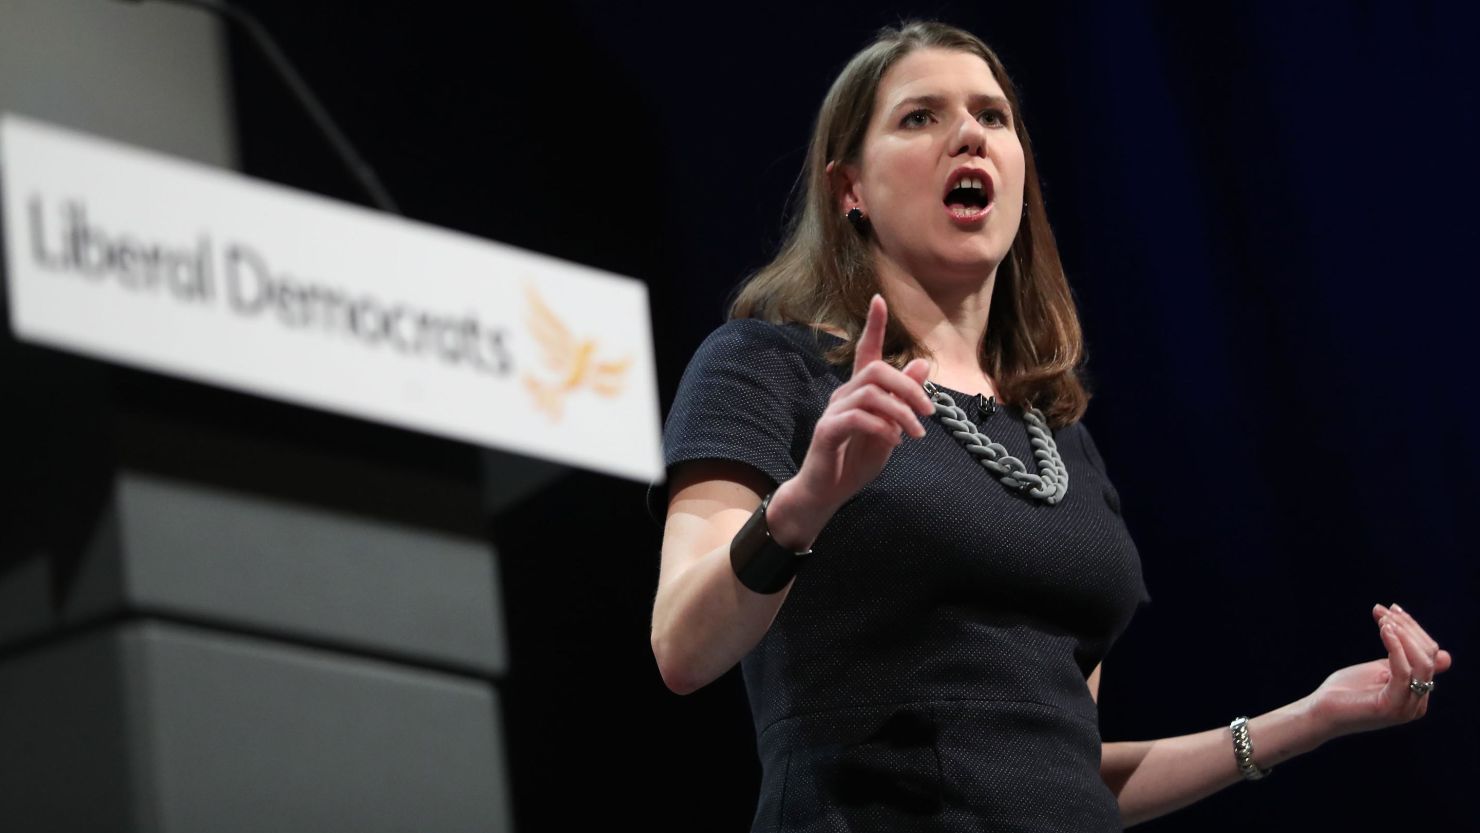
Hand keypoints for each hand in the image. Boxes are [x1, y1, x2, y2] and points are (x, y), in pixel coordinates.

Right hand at [787, 294, 933, 516]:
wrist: (826, 493)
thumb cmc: (855, 461)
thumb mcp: (890, 429)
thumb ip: (904, 400)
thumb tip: (922, 364)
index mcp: (858, 392)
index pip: (866, 351)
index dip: (873, 325)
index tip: (879, 299)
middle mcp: (843, 395)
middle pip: (877, 370)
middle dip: (908, 387)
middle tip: (928, 413)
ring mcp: (833, 412)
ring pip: (871, 393)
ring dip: (901, 412)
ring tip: (915, 435)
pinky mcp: (827, 431)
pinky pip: (858, 418)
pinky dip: (883, 428)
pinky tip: (893, 442)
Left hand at [1307, 603, 1452, 738]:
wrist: (1319, 712)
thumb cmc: (1345, 691)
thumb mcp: (1380, 670)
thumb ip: (1406, 661)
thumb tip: (1444, 655)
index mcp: (1417, 694)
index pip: (1429, 655)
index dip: (1413, 629)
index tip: (1392, 609)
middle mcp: (1418, 703)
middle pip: (1428, 657)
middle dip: (1407, 628)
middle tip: (1383, 611)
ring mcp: (1407, 707)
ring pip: (1420, 663)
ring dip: (1402, 634)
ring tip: (1382, 619)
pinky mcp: (1392, 706)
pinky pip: (1403, 671)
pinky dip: (1395, 647)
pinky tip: (1383, 630)